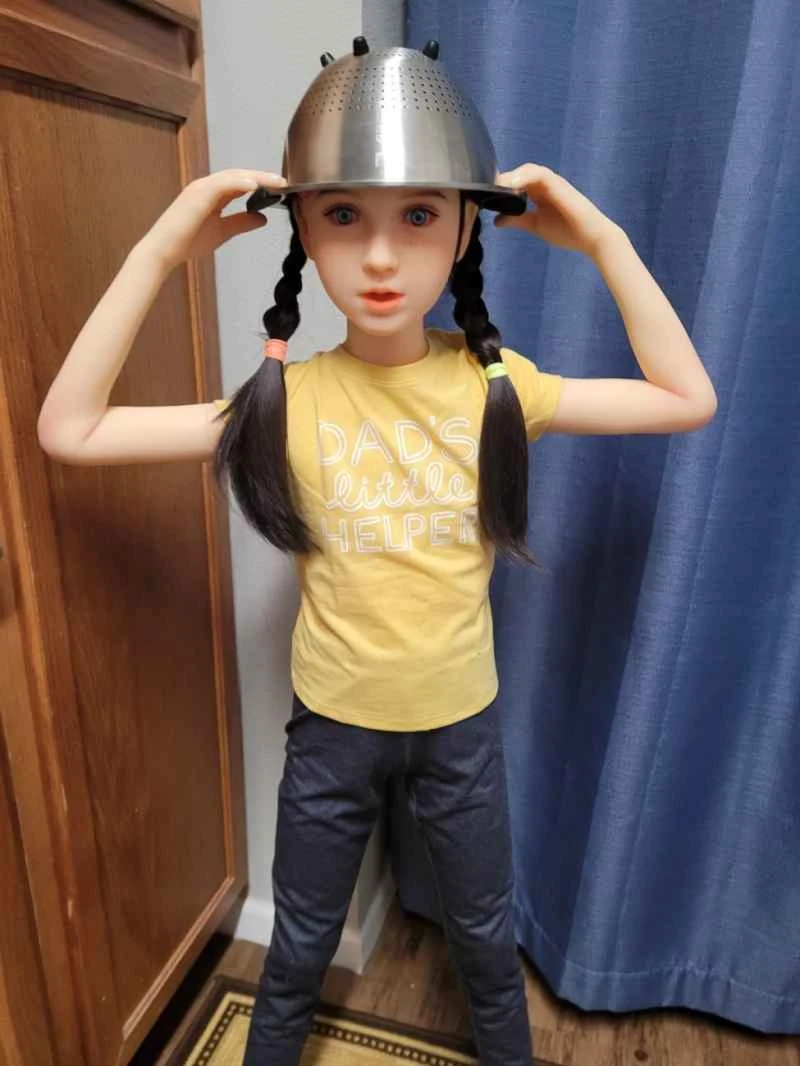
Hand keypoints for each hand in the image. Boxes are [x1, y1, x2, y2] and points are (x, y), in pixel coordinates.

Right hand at [141, 168, 286, 270]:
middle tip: (284, 182)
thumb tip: (263, 218)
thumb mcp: (223, 231)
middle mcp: (206, 186)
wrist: (165, 251)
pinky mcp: (197, 194)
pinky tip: (255, 185)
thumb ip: (241, 222)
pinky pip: (221, 184)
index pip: (240, 183)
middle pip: (240, 176)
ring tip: (276, 182)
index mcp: (212, 194)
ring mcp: (201, 188)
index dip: (261, 183)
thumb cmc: (188, 241)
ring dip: (256, 177)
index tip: (280, 189)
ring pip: (233, 176)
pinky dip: (239, 183)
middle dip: (263, 178)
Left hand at [494, 163, 618, 257]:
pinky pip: (540, 175)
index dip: (499, 184)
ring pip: (528, 170)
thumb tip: (496, 221)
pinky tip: (510, 186)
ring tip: (494, 186)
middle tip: (482, 188)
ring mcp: (553, 183)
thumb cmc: (568, 231)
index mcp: (538, 192)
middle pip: (518, 173)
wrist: (592, 238)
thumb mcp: (535, 225)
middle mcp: (545, 184)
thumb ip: (517, 220)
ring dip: (510, 177)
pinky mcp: (560, 186)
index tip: (482, 192)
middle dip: (501, 179)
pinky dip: (524, 177)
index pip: (515, 181)